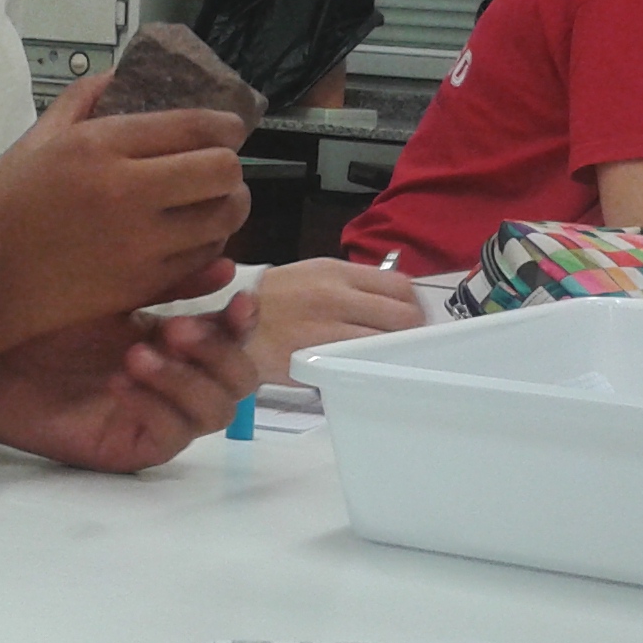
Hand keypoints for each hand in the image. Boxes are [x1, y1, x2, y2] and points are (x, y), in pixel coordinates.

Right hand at [0, 74, 250, 355]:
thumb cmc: (1, 206)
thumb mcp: (36, 139)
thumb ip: (84, 100)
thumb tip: (121, 75)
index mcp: (101, 147)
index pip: (196, 127)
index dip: (227, 126)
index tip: (230, 130)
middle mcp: (129, 193)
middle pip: (224, 172)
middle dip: (229, 167)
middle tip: (217, 170)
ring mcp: (141, 245)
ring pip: (223, 220)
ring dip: (226, 208)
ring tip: (210, 205)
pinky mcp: (143, 286)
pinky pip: (203, 261)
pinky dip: (208, 247)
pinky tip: (192, 238)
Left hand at [0, 295, 259, 472]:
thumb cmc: (41, 319)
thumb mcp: (111, 288)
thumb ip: (167, 280)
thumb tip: (226, 265)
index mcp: (176, 343)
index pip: (235, 339)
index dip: (244, 323)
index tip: (238, 300)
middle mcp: (176, 383)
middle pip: (239, 381)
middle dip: (217, 352)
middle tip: (174, 329)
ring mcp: (158, 418)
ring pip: (215, 413)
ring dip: (185, 380)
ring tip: (138, 356)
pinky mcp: (133, 448)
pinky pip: (171, 437)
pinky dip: (154, 406)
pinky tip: (120, 381)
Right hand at [246, 259, 424, 383]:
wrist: (228, 320)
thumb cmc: (275, 299)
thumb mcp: (314, 274)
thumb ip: (353, 285)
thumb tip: (394, 301)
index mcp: (338, 273)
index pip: (399, 286)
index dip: (414, 305)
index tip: (413, 318)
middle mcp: (337, 299)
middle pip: (402, 318)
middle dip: (412, 332)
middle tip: (408, 343)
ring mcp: (328, 332)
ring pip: (384, 345)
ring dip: (392, 353)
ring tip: (387, 358)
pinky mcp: (316, 361)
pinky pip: (357, 366)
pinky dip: (367, 368)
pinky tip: (364, 369)